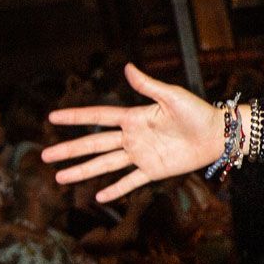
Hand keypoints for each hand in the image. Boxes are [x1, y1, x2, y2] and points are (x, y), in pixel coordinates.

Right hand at [44, 65, 224, 202]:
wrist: (218, 135)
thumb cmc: (198, 112)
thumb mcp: (172, 96)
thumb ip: (148, 86)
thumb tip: (127, 67)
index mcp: (134, 117)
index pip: (98, 117)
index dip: (76, 117)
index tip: (52, 118)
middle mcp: (132, 137)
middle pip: (94, 144)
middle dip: (69, 150)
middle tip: (44, 156)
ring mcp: (141, 155)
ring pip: (105, 165)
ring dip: (83, 171)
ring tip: (59, 178)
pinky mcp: (154, 170)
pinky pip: (130, 181)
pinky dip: (115, 189)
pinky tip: (98, 196)